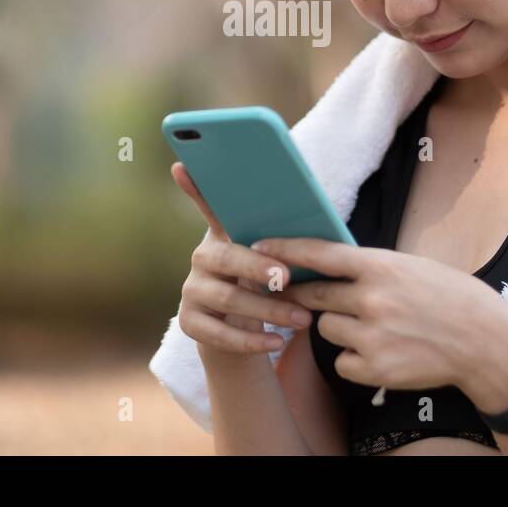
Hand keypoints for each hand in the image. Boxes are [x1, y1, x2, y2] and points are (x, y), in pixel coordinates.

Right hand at [169, 163, 314, 361]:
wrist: (244, 336)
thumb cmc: (269, 289)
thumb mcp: (276, 265)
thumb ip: (287, 246)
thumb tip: (324, 232)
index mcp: (224, 235)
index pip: (208, 206)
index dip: (194, 187)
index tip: (182, 165)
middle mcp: (202, 258)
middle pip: (225, 258)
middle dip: (258, 267)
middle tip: (288, 277)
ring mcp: (192, 290)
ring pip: (228, 299)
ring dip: (268, 310)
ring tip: (303, 319)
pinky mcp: (190, 323)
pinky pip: (219, 334)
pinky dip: (252, 341)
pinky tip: (278, 341)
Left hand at [255, 236, 507, 392]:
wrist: (484, 342)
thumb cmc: (449, 297)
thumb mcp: (410, 266)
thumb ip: (370, 267)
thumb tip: (329, 264)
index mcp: (381, 266)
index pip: (319, 253)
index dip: (284, 249)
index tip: (258, 246)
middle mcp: (371, 299)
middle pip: (312, 295)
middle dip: (303, 294)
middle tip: (301, 294)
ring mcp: (371, 335)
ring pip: (326, 329)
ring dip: (340, 328)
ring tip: (375, 328)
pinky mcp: (374, 368)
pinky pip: (341, 361)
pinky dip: (354, 359)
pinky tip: (382, 352)